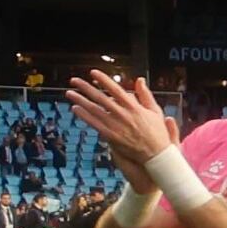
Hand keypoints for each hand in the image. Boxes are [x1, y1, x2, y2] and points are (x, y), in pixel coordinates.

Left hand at [65, 70, 179, 167]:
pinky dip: (84, 116)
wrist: (156, 155)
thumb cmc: (157, 133)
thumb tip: (140, 80)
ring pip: (94, 110)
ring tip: (69, 93)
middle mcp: (123, 115)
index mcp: (134, 107)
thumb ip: (145, 94)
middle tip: (74, 80)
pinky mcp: (111, 136)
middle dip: (86, 88)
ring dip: (80, 100)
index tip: (93, 72)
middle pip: (101, 98)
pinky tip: (75, 109)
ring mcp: (116, 126)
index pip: (115, 89)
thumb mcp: (155, 111)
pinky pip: (94, 124)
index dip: (103, 80)